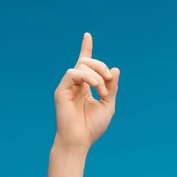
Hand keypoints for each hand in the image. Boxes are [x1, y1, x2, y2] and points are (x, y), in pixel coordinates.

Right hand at [53, 32, 119, 151]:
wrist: (80, 141)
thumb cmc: (92, 127)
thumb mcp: (107, 105)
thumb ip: (111, 88)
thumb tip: (115, 69)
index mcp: (86, 87)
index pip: (85, 64)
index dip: (86, 49)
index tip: (87, 35)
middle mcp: (76, 84)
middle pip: (86, 63)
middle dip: (100, 66)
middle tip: (109, 79)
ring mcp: (68, 87)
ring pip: (81, 66)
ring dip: (96, 75)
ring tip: (102, 90)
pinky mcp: (61, 90)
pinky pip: (72, 74)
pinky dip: (86, 77)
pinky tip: (95, 87)